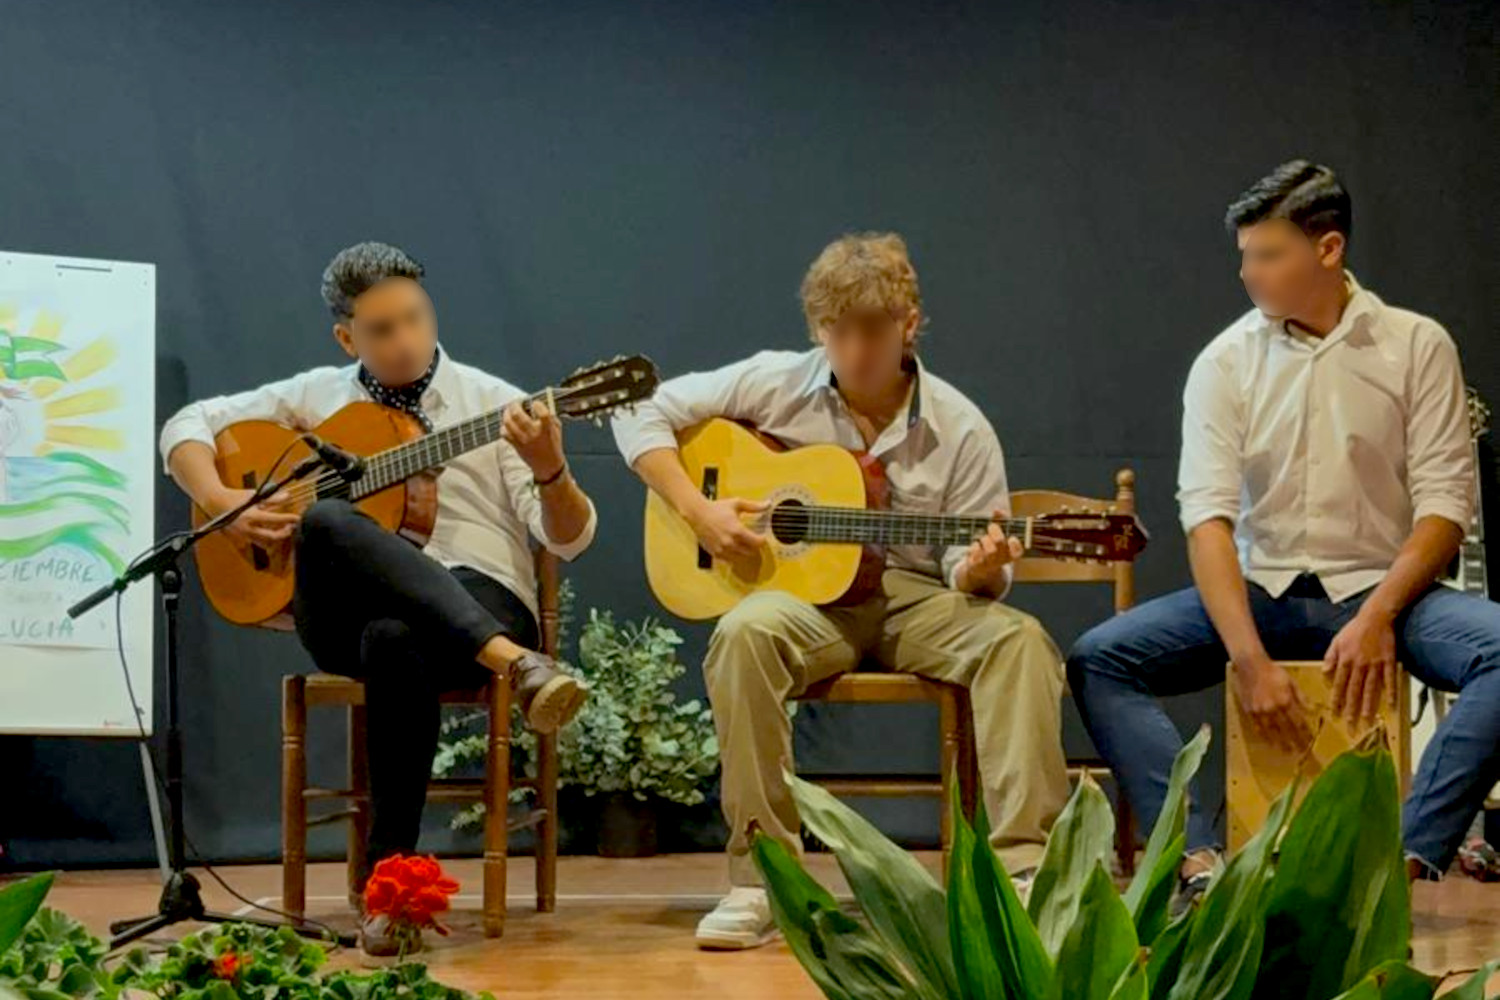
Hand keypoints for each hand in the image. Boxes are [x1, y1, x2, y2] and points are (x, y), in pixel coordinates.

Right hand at [206, 487, 299, 546]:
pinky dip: (263, 540)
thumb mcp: (254, 495)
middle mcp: (247, 528)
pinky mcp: (238, 540)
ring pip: (264, 543)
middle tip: (291, 527)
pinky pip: (255, 543)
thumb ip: (271, 498)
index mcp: (252, 516)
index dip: (289, 519)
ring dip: (274, 538)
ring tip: (281, 530)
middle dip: (284, 533)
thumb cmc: (235, 498)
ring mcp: (242, 536)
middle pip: (272, 537)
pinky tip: (267, 532)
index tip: (298, 518)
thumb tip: (287, 496)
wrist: (214, 503)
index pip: (276, 520)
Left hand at [503, 400, 565, 480]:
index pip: (543, 414)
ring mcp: (522, 440)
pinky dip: (504, 426)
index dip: (538, 405)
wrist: (547, 465)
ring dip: (506, 413)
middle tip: (516, 402)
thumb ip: (550, 416)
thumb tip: (539, 404)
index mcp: (547, 430)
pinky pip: (504, 433)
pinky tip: (508, 424)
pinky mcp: (516, 445)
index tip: (535, 403)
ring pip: (508, 422)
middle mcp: (533, 434)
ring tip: (509, 410)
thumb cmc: (553, 445)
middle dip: (515, 405)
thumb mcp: (557, 429)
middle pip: (518, 415)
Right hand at [687, 497, 768, 560]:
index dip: (762, 540)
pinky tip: (733, 547)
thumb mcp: (737, 504)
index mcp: (737, 531)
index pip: (758, 543)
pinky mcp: (715, 553)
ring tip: (744, 543)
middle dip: (754, 546)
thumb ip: (754, 506)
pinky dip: (734, 555)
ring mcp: (722, 549)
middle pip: (751, 552)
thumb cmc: (716, 508)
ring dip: (745, 552)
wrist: (697, 513)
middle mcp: (730, 542)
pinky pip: (730, 560)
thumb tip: (768, 505)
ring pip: (741, 558)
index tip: (762, 536)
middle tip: (753, 540)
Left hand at [959, 513, 1023, 591]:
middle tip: (991, 526)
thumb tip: (997, 509)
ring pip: (989, 550)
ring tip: (983, 538)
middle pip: (1000, 543)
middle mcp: (1001, 560)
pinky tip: (976, 545)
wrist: (979, 568)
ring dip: (985, 539)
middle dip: (995, 531)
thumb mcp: (998, 534)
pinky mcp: (976, 565)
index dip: (1015, 545)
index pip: (1018, 552)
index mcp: (1011, 553)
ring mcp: (989, 564)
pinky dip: (974, 546)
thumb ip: (1000, 521)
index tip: (1012, 538)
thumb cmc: (991, 546)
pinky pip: (975, 553)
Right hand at [1231, 657, 1312, 752]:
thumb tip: (1312, 711)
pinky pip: (1257, 726)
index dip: (1304, 733)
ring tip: (1285, 751)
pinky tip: (1268, 742)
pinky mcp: (1250, 711)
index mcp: (1286, 700)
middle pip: (1286, 729)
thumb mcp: (1291, 681)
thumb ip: (1301, 697)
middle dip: (1294, 741)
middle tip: (1300, 751)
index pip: (1298, 722)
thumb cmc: (1273, 672)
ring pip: (1272, 731)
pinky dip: (1264, 736)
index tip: (1310, 741)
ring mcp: (1260, 711)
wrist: (1250, 665)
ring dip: (1280, 742)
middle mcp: (1273, 708)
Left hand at [1323, 610, 1398, 729]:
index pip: (1339, 685)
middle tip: (1351, 725)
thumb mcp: (1336, 641)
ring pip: (1371, 688)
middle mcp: (1359, 664)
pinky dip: (1391, 692)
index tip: (1335, 714)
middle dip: (1352, 709)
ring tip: (1368, 721)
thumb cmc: (1355, 629)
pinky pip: (1390, 679)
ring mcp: (1374, 664)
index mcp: (1345, 660)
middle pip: (1354, 690)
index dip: (1337, 700)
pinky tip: (1392, 705)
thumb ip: (1330, 657)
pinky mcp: (1388, 661)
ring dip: (1369, 705)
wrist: (1376, 617)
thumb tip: (1325, 672)